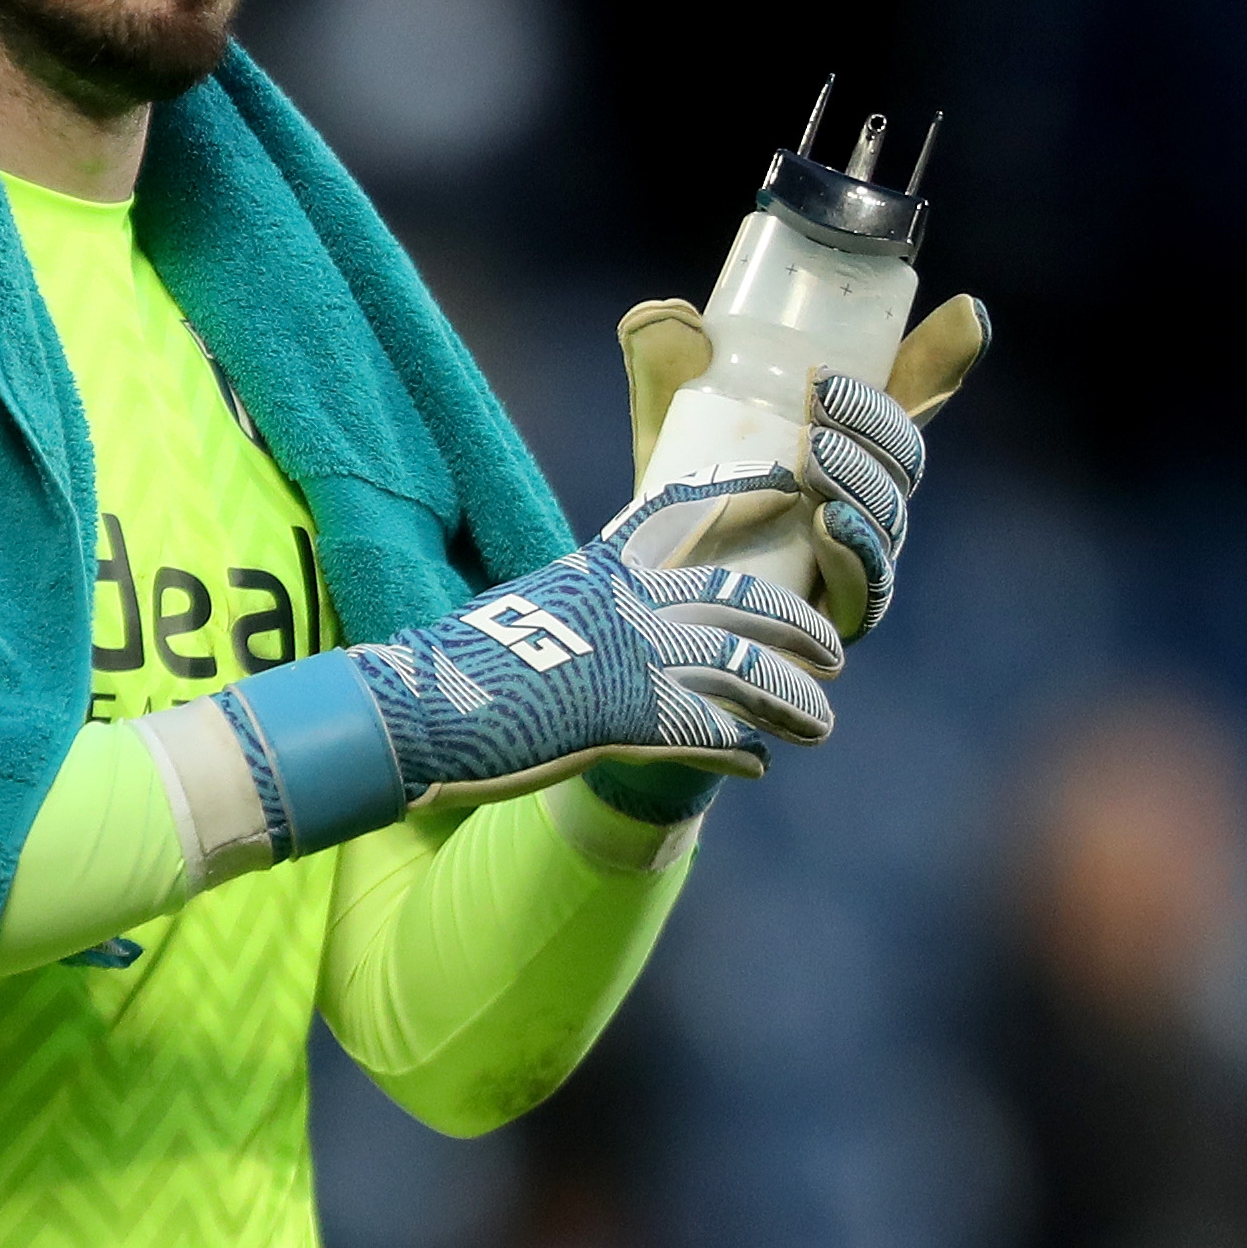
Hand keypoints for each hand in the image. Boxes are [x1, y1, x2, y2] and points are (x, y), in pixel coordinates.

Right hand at [151, 477, 842, 869]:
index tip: (787, 481)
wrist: (413, 709)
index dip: (736, 494)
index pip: (675, 515)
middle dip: (795, 623)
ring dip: (792, 698)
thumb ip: (570, 620)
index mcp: (594, 572)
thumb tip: (587, 640)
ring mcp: (629, 658)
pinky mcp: (628, 717)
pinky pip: (713, 732)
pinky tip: (755, 766)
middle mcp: (623, 605)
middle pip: (739, 597)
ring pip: (746, 668)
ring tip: (820, 724)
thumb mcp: (518, 619)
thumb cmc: (449, 673)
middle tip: (833, 649)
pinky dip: (741, 750)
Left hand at [616, 290, 991, 640]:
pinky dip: (853, 550)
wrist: (644, 598)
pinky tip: (828, 521)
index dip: (944, 359)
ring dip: (862, 478)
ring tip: (814, 453)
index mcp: (844, 448)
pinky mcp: (832, 625)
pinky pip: (866, 590)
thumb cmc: (672, 500)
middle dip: (875, 419)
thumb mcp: (669, 424)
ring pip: (889, 517)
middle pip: (903, 458)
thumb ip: (670, 365)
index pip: (907, 400)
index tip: (965, 311)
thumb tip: (670, 313)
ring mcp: (853, 565)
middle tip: (819, 390)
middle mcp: (862, 503)